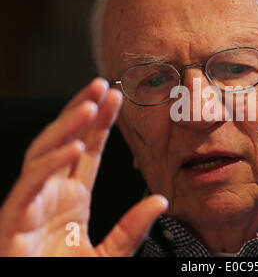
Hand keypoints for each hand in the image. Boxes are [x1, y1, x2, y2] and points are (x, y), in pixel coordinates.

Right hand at [0, 78, 167, 255]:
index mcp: (72, 198)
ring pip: (44, 152)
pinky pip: (32, 184)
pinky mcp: (15, 219)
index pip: (89, 150)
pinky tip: (75, 147)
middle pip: (65, 141)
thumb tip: (161, 200)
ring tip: (90, 104)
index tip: (116, 98)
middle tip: (101, 85)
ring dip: (66, 126)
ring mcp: (32, 203)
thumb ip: (133, 227)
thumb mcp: (110, 253)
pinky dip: (52, 163)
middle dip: (82, 111)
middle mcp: (51, 194)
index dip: (101, 123)